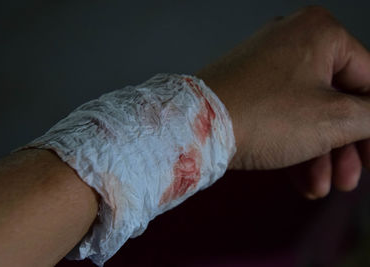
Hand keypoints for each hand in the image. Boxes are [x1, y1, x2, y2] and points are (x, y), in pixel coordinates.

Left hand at [196, 6, 369, 198]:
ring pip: (307, 112)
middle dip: (344, 147)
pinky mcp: (248, 87)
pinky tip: (301, 180)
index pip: (369, 80)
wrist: (197, 128)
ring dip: (319, 155)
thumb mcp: (335, 119)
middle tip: (348, 178)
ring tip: (322, 186)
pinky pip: (281, 115)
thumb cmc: (263, 115)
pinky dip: (293, 146)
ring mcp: (266, 64)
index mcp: (321, 33)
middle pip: (336, 100)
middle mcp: (293, 41)